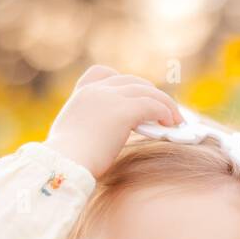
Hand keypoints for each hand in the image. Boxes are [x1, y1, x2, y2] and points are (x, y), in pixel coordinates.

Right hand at [44, 65, 182, 178]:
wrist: (64, 165)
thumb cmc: (68, 161)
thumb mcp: (73, 136)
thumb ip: (88, 128)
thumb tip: (101, 137)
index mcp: (81, 95)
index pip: (103, 73)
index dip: (123, 82)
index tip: (135, 93)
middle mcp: (95, 91)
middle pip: (131, 82)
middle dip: (149, 93)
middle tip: (163, 109)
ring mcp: (109, 98)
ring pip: (146, 91)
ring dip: (164, 103)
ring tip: (175, 118)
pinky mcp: (123, 111)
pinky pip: (152, 105)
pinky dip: (165, 112)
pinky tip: (171, 124)